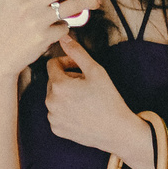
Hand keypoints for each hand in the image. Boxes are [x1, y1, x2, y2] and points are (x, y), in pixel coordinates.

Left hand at [43, 37, 154, 168]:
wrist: (117, 131)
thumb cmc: (109, 99)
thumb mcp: (96, 71)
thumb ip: (77, 52)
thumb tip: (62, 37)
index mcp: (58, 85)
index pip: (52, 64)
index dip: (67, 63)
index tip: (81, 69)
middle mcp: (50, 102)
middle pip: (53, 81)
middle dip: (67, 79)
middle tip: (86, 85)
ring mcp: (52, 117)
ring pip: (54, 97)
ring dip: (65, 95)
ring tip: (85, 100)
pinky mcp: (56, 129)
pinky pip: (56, 113)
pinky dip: (65, 111)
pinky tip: (81, 113)